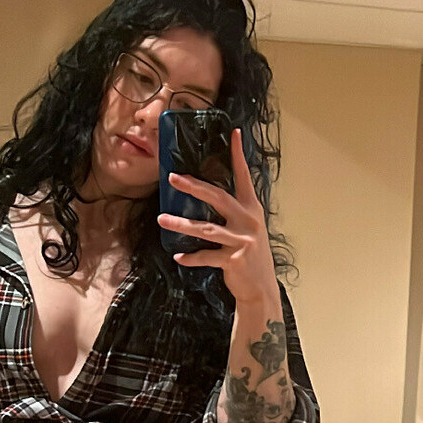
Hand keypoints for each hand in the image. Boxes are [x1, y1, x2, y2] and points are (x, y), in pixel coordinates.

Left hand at [161, 128, 279, 306]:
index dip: (238, 155)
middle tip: (173, 178)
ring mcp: (242, 241)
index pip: (244, 176)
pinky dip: (191, 257)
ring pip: (206, 229)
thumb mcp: (248, 229)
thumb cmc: (250, 256)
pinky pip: (206, 256)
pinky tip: (178, 256)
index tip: (232, 133)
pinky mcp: (234, 260)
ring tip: (162, 219)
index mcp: (252, 209)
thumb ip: (234, 212)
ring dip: (181, 224)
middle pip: (218, 197)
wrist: (261, 289)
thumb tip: (207, 194)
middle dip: (194, 186)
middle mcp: (248, 221)